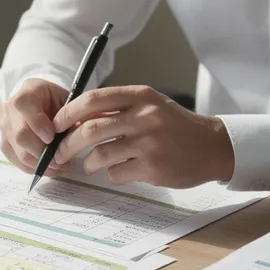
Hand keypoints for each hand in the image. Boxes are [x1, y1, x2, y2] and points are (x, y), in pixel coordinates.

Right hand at [0, 78, 69, 173]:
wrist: (42, 102)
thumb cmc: (57, 101)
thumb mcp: (67, 100)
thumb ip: (71, 115)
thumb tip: (77, 137)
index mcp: (28, 91)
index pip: (23, 105)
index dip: (37, 123)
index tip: (52, 138)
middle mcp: (11, 108)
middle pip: (21, 135)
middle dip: (42, 152)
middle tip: (60, 159)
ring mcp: (5, 127)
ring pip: (19, 152)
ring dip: (41, 164)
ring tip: (59, 166)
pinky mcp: (5, 143)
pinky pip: (16, 161)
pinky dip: (34, 168)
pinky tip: (49, 168)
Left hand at [51, 85, 234, 187]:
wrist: (212, 146)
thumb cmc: (175, 126)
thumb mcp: (150, 105)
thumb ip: (119, 108)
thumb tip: (76, 118)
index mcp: (140, 96)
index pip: (93, 100)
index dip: (68, 113)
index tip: (56, 125)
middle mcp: (144, 116)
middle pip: (90, 130)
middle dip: (68, 144)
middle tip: (60, 153)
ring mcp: (149, 143)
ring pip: (100, 154)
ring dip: (89, 162)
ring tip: (91, 164)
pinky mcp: (153, 167)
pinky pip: (117, 173)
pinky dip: (112, 174)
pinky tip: (123, 170)